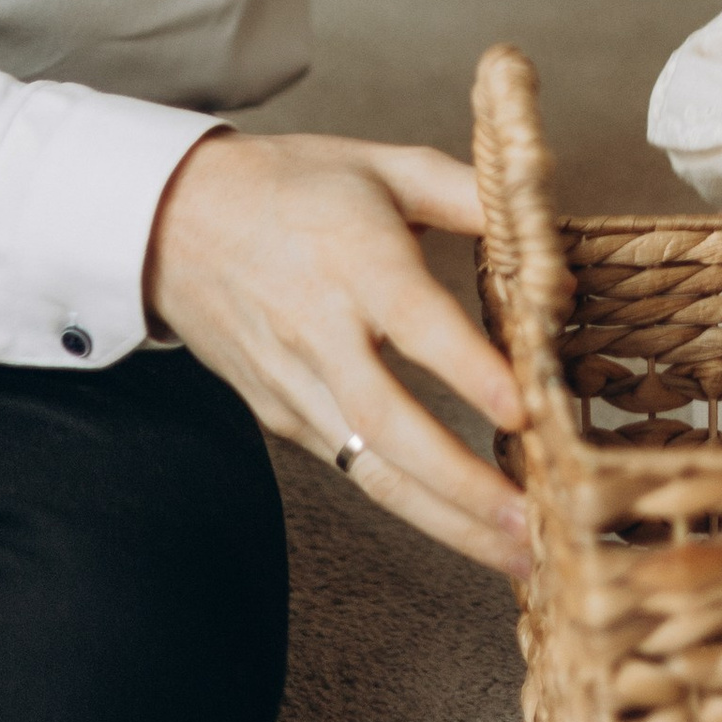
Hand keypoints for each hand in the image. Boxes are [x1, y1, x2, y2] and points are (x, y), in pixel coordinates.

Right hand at [144, 130, 528, 576]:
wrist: (174, 221)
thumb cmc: (294, 185)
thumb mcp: (384, 165)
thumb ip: (469, 192)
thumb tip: (546, 234)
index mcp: (353, 259)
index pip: (413, 322)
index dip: (467, 369)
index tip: (524, 412)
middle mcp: (320, 331)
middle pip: (388, 424)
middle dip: (462, 485)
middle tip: (532, 525)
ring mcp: (295, 384)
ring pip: (370, 468)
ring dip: (445, 519)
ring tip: (516, 557)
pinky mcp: (281, 417)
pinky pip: (351, 466)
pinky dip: (409, 502)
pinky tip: (463, 525)